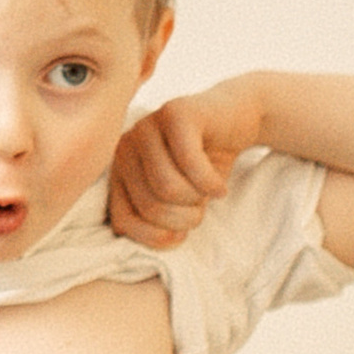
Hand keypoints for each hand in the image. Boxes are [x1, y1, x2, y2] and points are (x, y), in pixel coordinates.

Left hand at [109, 79, 263, 247]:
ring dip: (198, 199)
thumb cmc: (203, 165)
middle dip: (185, 218)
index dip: (158, 238)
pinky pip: (190, 164)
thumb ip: (159, 221)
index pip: (123, 222)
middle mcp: (125, 147)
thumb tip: (162, 240)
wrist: (235, 118)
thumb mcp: (178, 200)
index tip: (181, 231)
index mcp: (118, 172)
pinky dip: (212, 184)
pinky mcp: (176, 113)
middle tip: (201, 205)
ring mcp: (147, 127)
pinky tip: (220, 186)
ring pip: (168, 188)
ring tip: (208, 191)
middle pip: (151, 206)